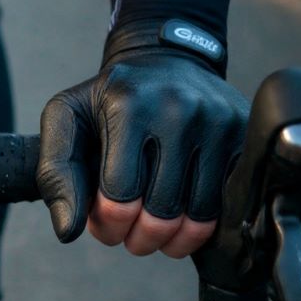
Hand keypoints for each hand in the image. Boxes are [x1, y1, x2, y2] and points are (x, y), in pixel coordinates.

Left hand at [38, 46, 247, 257]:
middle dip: (138, 238)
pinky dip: (204, 225)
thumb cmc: (108, 101)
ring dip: (172, 239)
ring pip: (199, 214)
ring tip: (154, 235)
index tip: (103, 224)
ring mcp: (219, 121)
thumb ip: (56, 175)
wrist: (164, 60)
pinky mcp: (244, 134)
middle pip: (161, 211)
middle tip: (130, 238)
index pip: (119, 196)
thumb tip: (67, 231)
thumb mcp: (66, 121)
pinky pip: (228, 202)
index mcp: (129, 107)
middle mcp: (179, 110)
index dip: (107, 225)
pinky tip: (183, 222)